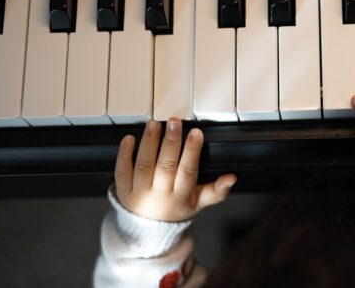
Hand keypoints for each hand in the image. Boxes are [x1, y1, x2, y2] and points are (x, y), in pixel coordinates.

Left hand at [114, 118, 236, 220]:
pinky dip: (124, 153)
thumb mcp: (199, 203)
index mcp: (181, 197)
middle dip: (171, 142)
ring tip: (155, 124)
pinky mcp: (123, 190)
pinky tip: (130, 138)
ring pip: (144, 165)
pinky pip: (122, 170)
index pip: (187, 172)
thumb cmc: (176, 209)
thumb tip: (232, 179)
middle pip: (166, 166)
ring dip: (149, 143)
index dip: (192, 152)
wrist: (147, 231)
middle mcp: (160, 196)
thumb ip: (216, 192)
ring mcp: (139, 193)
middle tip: (175, 122)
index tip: (196, 133)